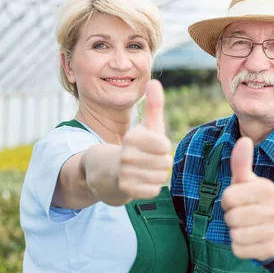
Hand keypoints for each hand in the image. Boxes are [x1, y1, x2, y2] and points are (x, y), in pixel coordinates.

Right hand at [117, 79, 171, 200]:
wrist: (109, 171)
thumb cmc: (135, 146)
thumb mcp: (145, 125)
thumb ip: (154, 104)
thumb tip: (154, 81)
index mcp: (132, 137)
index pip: (164, 146)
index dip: (163, 147)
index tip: (154, 146)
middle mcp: (126, 155)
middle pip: (165, 163)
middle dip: (161, 162)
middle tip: (149, 160)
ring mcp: (124, 174)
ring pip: (160, 177)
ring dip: (156, 175)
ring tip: (144, 170)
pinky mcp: (125, 190)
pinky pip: (153, 190)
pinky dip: (151, 187)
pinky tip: (140, 181)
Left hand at [221, 137, 273, 260]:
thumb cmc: (255, 201)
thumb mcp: (247, 182)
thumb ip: (241, 163)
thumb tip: (244, 140)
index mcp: (267, 189)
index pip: (228, 197)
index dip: (228, 200)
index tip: (239, 201)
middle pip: (231, 217)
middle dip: (231, 217)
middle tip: (243, 215)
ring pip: (234, 234)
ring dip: (235, 232)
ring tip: (247, 227)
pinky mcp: (269, 250)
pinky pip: (238, 249)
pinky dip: (239, 246)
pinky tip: (250, 240)